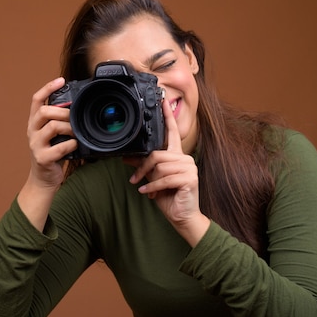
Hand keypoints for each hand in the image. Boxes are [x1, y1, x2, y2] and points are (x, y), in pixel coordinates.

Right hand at [26, 77, 77, 190]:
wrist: (43, 179)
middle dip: (62, 111)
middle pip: (44, 112)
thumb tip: (76, 106)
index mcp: (34, 122)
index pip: (36, 99)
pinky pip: (60, 147)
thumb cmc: (52, 153)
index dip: (48, 88)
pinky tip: (75, 145)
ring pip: (52, 127)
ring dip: (69, 127)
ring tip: (76, 132)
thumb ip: (59, 121)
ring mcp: (35, 145)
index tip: (61, 80)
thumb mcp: (52, 134)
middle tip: (74, 116)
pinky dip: (71, 144)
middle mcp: (32, 131)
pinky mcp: (42, 158)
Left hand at [124, 99, 209, 245]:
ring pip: (160, 167)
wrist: (181, 215)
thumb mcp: (152, 179)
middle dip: (144, 168)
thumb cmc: (168, 196)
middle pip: (158, 154)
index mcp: (177, 156)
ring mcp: (189, 168)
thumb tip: (127, 157)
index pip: (173, 132)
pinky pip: (165, 179)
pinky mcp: (190, 179)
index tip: (163, 101)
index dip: (167, 116)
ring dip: (148, 180)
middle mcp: (184, 159)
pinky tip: (148, 194)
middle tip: (136, 179)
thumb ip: (144, 166)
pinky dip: (153, 187)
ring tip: (145, 189)